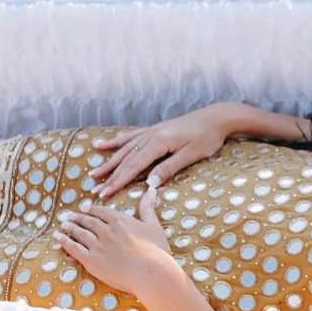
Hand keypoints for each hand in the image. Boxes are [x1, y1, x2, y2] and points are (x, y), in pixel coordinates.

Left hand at [53, 187, 179, 298]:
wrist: (150, 273)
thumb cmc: (156, 251)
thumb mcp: (153, 225)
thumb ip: (147, 207)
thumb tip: (150, 190)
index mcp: (120, 220)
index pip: (101, 212)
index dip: (91, 210)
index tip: (84, 208)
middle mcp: (106, 230)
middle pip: (88, 221)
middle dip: (77, 218)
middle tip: (68, 216)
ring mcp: (97, 245)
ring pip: (79, 233)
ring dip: (70, 227)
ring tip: (63, 224)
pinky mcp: (91, 261)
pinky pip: (74, 248)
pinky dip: (64, 242)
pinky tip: (58, 238)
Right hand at [88, 103, 234, 197]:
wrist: (217, 117)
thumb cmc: (207, 137)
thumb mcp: (190, 156)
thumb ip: (168, 169)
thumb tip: (148, 185)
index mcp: (159, 142)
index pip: (133, 166)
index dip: (118, 181)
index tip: (105, 193)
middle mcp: (151, 135)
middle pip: (126, 159)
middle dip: (110, 176)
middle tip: (95, 190)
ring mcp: (151, 131)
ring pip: (125, 149)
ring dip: (109, 162)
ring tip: (94, 173)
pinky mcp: (155, 129)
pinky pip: (130, 137)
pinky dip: (116, 142)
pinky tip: (103, 145)